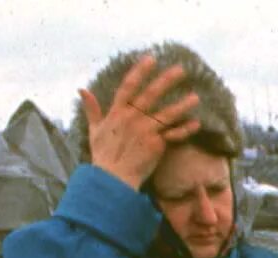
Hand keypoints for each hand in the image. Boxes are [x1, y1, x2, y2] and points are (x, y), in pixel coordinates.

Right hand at [80, 54, 201, 189]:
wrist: (112, 179)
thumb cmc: (103, 156)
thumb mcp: (94, 129)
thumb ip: (92, 108)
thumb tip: (81, 90)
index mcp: (117, 112)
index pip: (129, 86)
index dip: (140, 71)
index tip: (151, 59)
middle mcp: (132, 118)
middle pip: (151, 94)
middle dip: (166, 81)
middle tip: (181, 70)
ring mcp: (145, 131)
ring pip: (166, 114)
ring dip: (182, 105)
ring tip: (195, 97)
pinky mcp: (155, 145)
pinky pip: (173, 135)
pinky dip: (185, 130)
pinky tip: (196, 123)